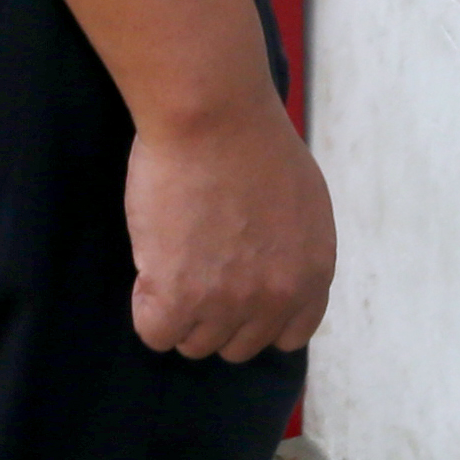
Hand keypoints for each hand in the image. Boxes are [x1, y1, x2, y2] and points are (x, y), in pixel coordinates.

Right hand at [126, 94, 334, 361]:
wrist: (213, 115)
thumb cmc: (250, 139)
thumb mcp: (302, 201)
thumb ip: (291, 249)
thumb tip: (268, 271)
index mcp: (312, 273)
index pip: (289, 335)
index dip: (256, 317)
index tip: (234, 294)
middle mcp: (276, 297)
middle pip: (238, 345)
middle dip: (215, 315)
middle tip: (195, 268)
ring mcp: (228, 302)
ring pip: (195, 343)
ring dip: (179, 311)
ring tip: (171, 258)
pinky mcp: (180, 297)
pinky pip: (155, 333)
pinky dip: (147, 307)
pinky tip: (150, 267)